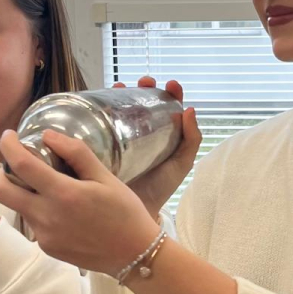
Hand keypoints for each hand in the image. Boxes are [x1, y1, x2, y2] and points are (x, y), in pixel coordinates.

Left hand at [0, 131, 160, 276]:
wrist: (135, 256)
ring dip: (23, 193)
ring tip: (47, 188)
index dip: (8, 145)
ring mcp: (44, 236)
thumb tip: (48, 136)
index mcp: (63, 194)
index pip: (20, 164)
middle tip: (18, 166)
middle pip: (1, 191)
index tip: (9, 135)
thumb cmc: (126, 213)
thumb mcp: (107, 177)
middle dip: (2, 173)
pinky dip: (39, 212)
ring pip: (17, 208)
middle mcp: (47, 217)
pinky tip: (61, 212)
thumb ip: (77, 154)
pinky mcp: (47, 248)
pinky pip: (33, 224)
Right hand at [109, 77, 201, 217]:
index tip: (172, 85)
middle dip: (143, 87)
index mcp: (161, 134)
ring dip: (121, 93)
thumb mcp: (182, 163)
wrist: (135, 211)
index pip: (166, 107)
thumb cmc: (160, 188)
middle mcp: (141, 132)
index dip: (169, 93)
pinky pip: (100, 124)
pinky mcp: (102, 144)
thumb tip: (190, 109)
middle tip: (145, 81)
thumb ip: (191, 139)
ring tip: (122, 87)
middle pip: (141, 102)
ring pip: (120, 108)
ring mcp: (120, 137)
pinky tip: (102, 104)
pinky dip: (101, 110)